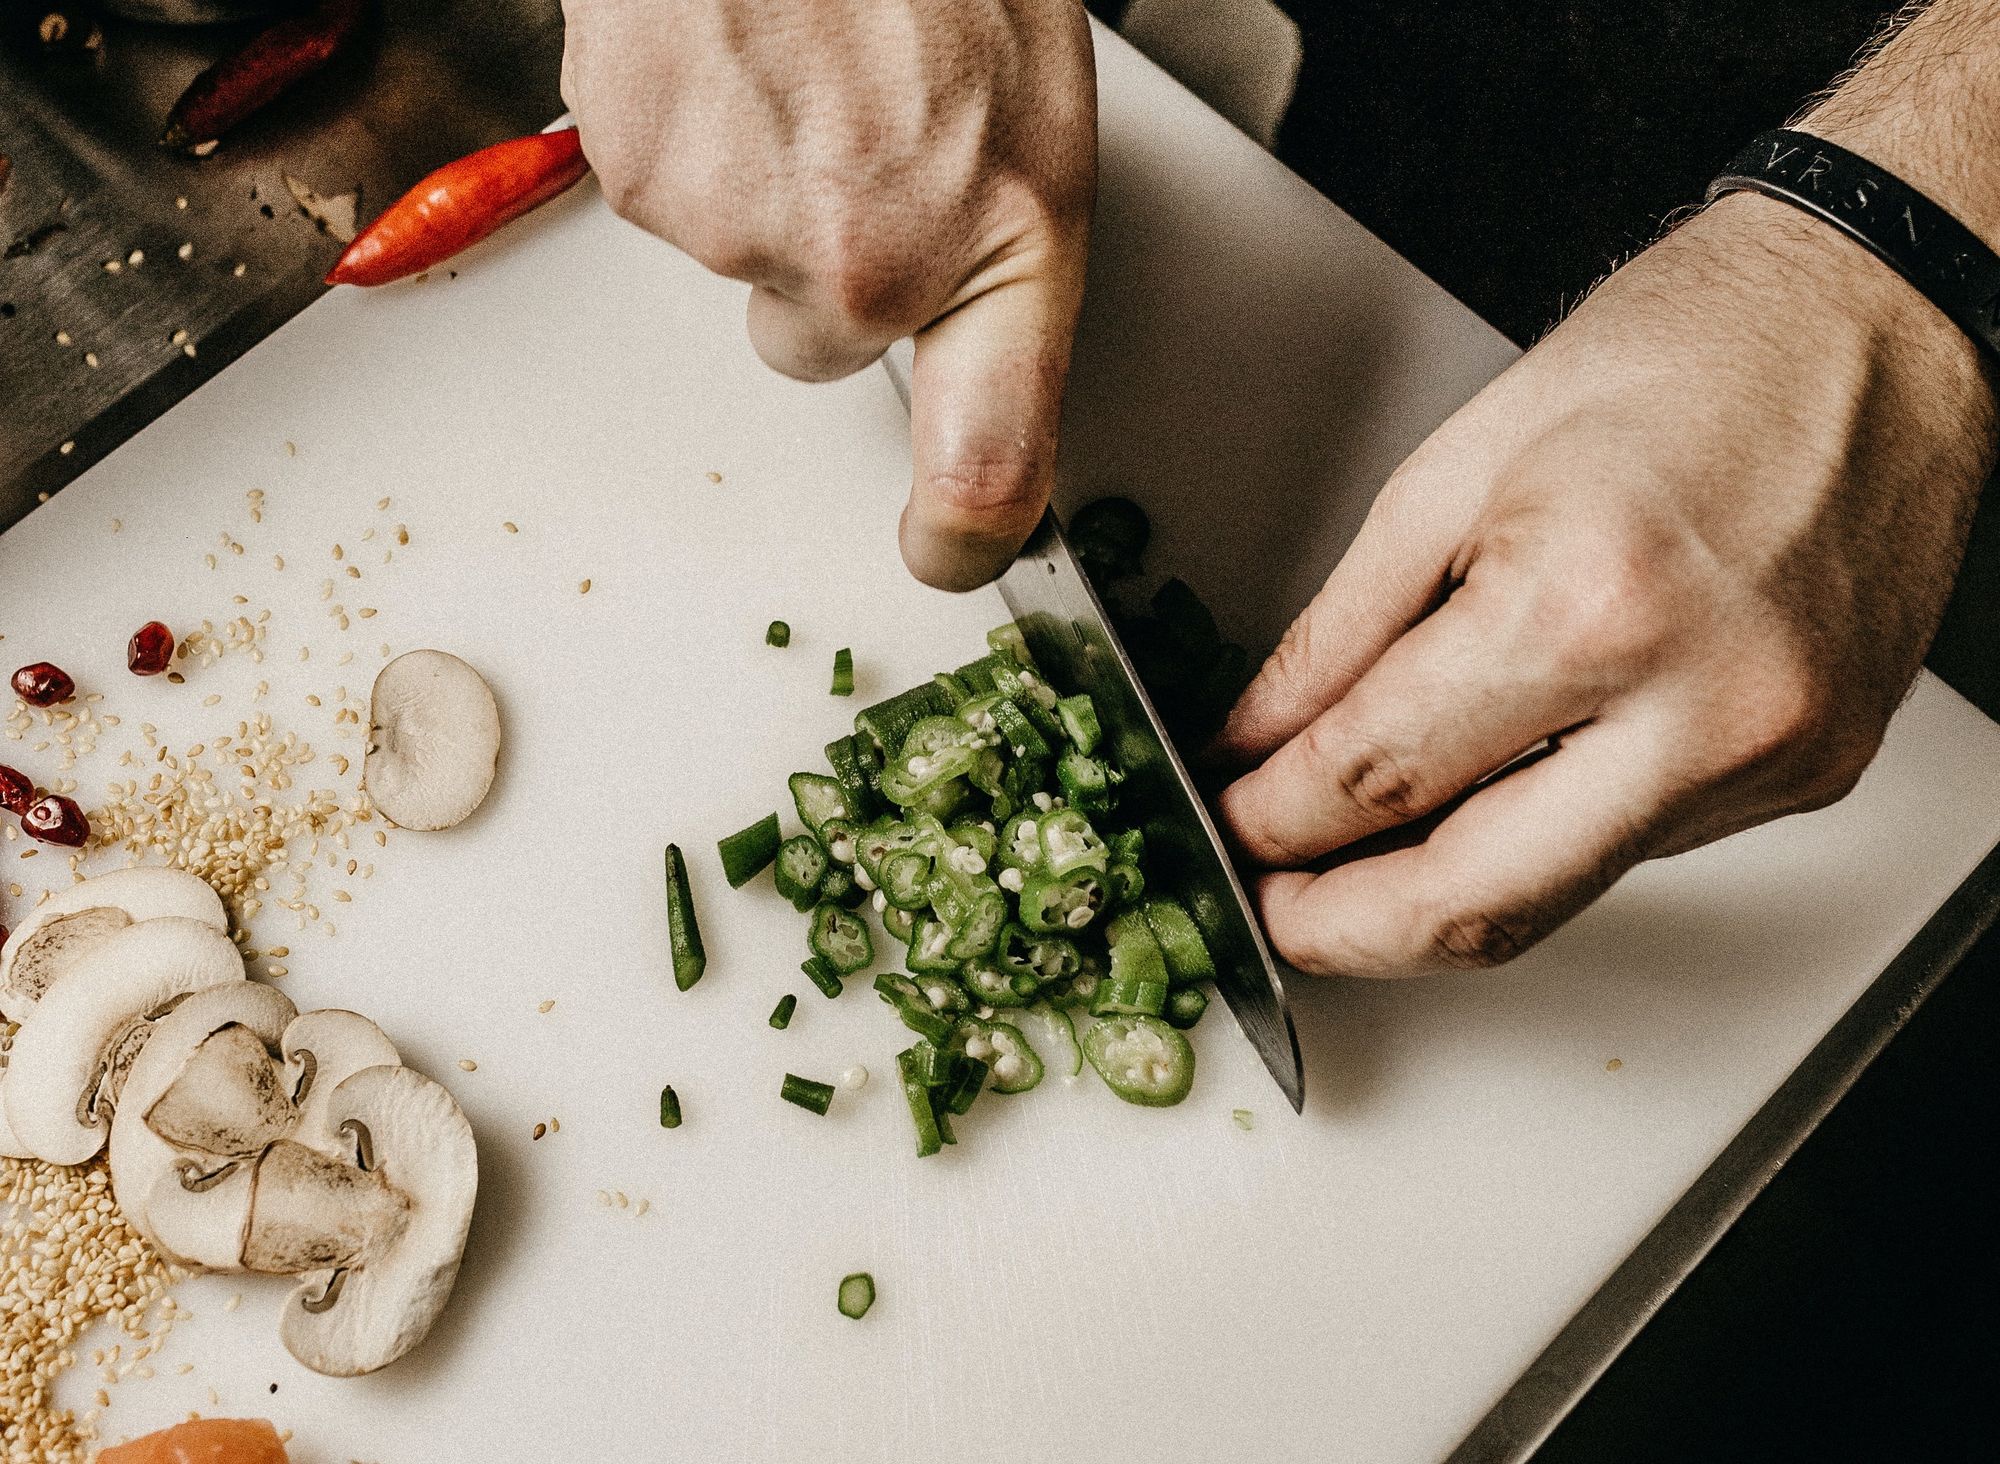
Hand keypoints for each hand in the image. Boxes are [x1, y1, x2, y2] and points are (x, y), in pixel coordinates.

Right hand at [560, 0, 1095, 588]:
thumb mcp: (1030, 109)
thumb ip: (990, 250)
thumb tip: (950, 346)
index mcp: (1003, 242)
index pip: (993, 463)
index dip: (964, 533)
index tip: (945, 551)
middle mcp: (869, 263)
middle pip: (815, 343)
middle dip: (826, 262)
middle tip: (855, 134)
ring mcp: (742, 225)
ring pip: (733, 256)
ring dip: (756, 176)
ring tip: (797, 57)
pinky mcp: (639, 170)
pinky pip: (659, 186)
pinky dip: (686, 128)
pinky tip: (732, 47)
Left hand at [1215, 193, 1996, 976]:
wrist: (1876, 317)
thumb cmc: (1686, 351)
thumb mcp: (1456, 468)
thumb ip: (1339, 631)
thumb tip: (1261, 739)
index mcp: (1588, 603)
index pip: (1378, 776)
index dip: (1274, 821)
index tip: (1232, 820)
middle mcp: (1698, 705)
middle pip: (1473, 903)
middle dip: (1341, 929)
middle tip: (1272, 904)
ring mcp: (1768, 754)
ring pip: (1555, 900)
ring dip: (1433, 900)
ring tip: (1351, 864)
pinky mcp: (1810, 773)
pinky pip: (1633, 850)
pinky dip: (1536, 843)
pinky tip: (1483, 803)